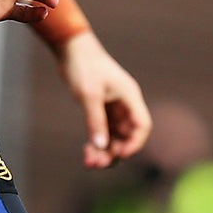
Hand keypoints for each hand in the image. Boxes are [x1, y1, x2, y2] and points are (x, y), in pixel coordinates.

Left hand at [50, 29, 152, 168]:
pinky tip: (86, 151)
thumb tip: (101, 147)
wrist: (71, 48)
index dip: (135, 143)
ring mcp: (114, 108)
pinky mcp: (101, 109)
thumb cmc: (84, 66)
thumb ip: (95, 121)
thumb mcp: (89, 95)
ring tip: (88, 162)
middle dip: (114, 152)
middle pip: (127, 136)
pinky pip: (103, 131)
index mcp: (130, 97)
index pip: (142, 126)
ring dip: (104, 151)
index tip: (120, 155)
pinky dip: (97, 142)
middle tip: (96, 164)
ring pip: (115, 136)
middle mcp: (125, 104)